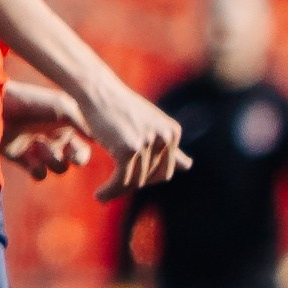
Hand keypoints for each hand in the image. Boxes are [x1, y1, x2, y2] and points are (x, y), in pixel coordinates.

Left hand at [2, 83, 92, 180]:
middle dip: (74, 159)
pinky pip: (39, 174)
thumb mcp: (64, 108)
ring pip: (58, 168)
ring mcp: (40, 148)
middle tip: (67, 152)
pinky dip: (37, 168)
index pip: (85, 146)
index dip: (84, 152)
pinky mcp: (23, 158)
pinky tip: (30, 154)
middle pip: (75, 160)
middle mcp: (56, 137)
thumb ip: (85, 124)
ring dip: (51, 159)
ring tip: (38, 144)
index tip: (77, 147)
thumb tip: (102, 141)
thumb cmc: (33, 103)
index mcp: (68, 125)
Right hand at [80, 85, 192, 199]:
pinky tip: (99, 196)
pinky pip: (121, 181)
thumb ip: (169, 147)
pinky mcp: (128, 148)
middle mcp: (165, 137)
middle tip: (115, 187)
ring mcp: (147, 142)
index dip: (147, 180)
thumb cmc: (121, 109)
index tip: (129, 179)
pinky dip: (110, 192)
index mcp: (173, 133)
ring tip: (103, 194)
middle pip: (152, 179)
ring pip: (135, 182)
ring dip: (118, 192)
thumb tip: (189, 167)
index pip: (165, 172)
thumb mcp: (151, 125)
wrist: (98, 91)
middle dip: (134, 185)